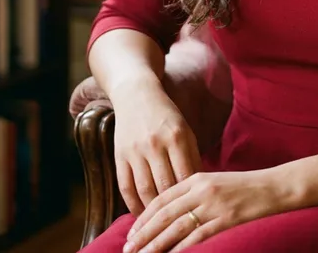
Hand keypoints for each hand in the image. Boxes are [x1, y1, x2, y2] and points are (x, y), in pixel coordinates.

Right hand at [111, 75, 201, 216]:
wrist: (136, 95)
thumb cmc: (166, 116)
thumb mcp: (185, 130)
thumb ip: (192, 156)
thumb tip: (198, 188)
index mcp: (176, 136)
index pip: (186, 175)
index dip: (190, 196)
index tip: (195, 209)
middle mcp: (155, 144)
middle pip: (165, 186)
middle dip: (172, 206)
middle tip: (178, 222)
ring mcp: (135, 150)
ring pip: (145, 190)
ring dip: (152, 210)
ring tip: (160, 222)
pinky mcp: (119, 155)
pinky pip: (126, 187)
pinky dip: (133, 204)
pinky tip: (141, 213)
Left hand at [122, 169, 289, 251]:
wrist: (272, 187)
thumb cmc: (243, 187)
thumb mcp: (214, 182)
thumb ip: (192, 193)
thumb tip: (169, 212)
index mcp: (196, 178)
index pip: (163, 198)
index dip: (145, 217)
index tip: (131, 232)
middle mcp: (201, 189)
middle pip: (165, 213)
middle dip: (144, 233)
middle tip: (128, 249)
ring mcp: (213, 205)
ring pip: (177, 227)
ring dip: (156, 244)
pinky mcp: (225, 219)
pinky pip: (198, 236)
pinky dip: (181, 249)